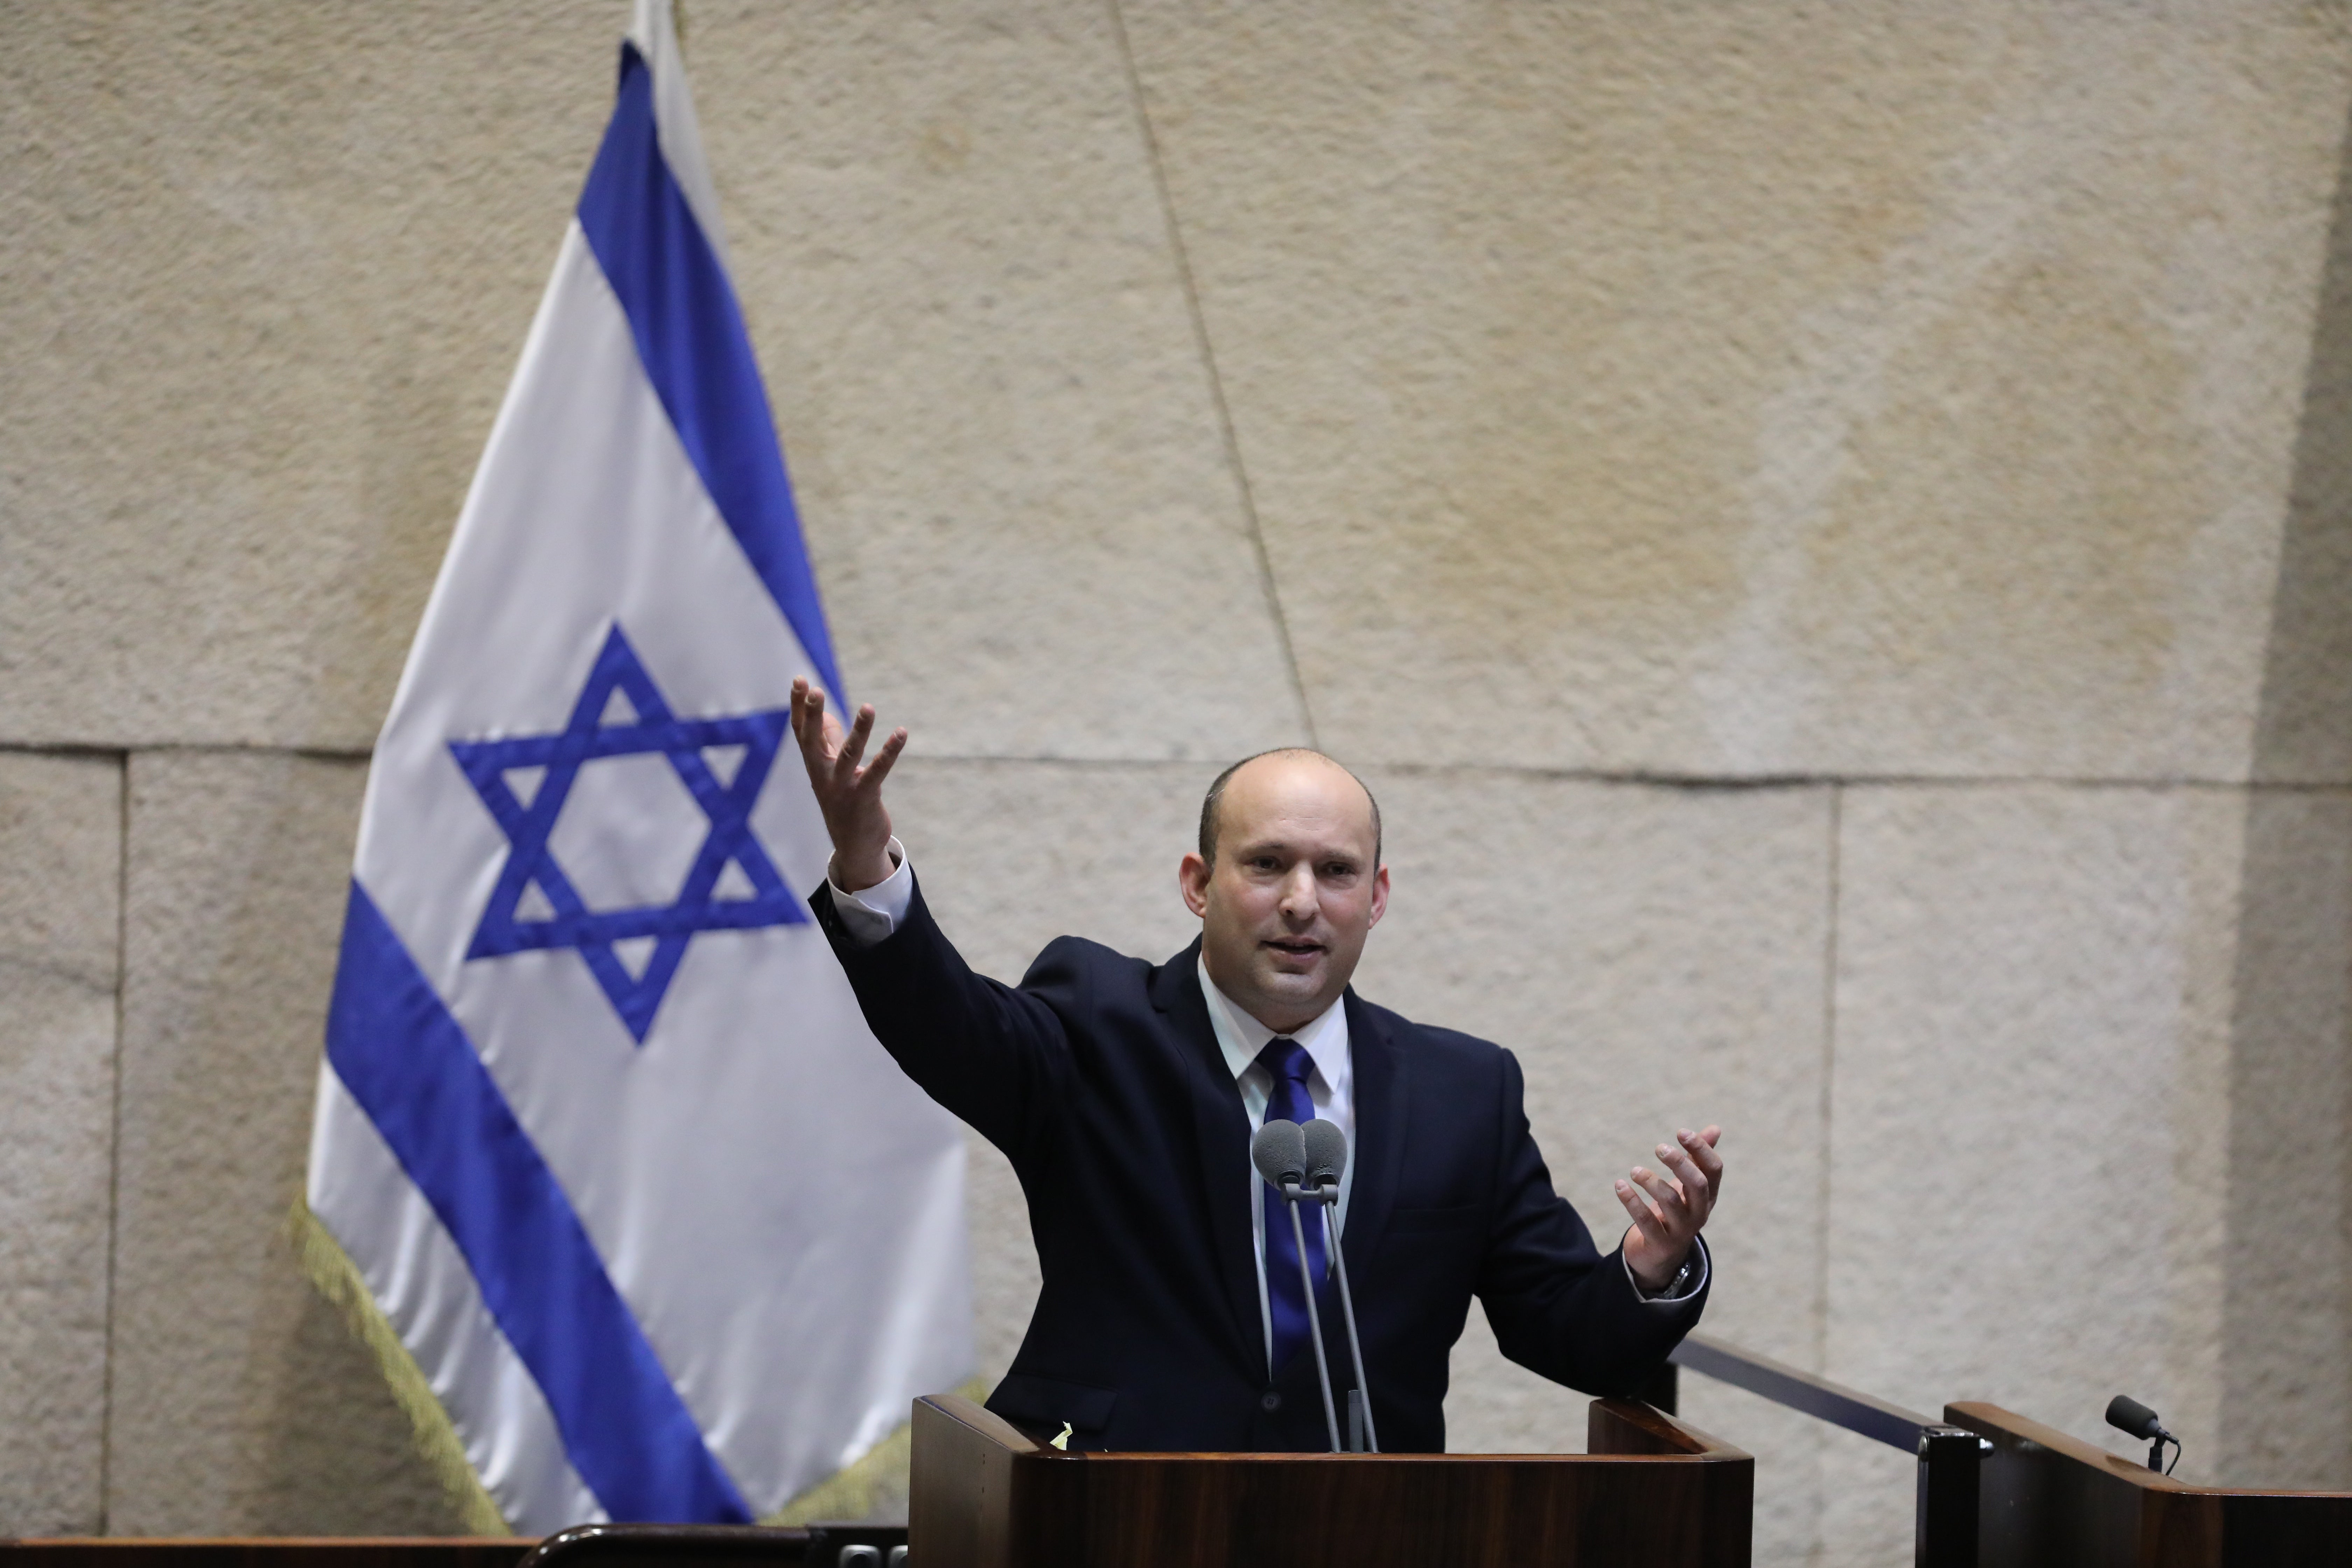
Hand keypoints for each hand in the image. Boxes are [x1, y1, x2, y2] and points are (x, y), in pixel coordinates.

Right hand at [788, 679, 906, 892]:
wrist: (854, 845)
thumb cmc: (843, 800)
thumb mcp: (831, 769)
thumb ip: (828, 742)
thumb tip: (824, 715)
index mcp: (814, 764)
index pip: (801, 731)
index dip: (798, 706)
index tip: (799, 679)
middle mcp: (823, 775)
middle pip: (813, 742)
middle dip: (812, 716)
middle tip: (815, 690)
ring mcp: (842, 788)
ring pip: (850, 755)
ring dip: (859, 731)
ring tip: (869, 707)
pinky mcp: (864, 798)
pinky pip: (878, 771)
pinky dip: (890, 752)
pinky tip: (901, 732)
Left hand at [1615, 1126, 1721, 1293]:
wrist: (1660, 1256)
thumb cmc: (1675, 1212)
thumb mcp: (1687, 1186)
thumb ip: (1698, 1158)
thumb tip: (1715, 1128)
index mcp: (1708, 1196)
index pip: (1714, 1169)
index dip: (1701, 1148)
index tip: (1680, 1132)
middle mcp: (1699, 1213)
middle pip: (1697, 1184)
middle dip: (1679, 1162)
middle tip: (1658, 1147)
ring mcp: (1681, 1231)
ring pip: (1670, 1201)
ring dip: (1650, 1180)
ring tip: (1633, 1171)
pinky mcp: (1660, 1244)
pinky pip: (1646, 1220)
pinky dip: (1631, 1201)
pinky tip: (1620, 1185)